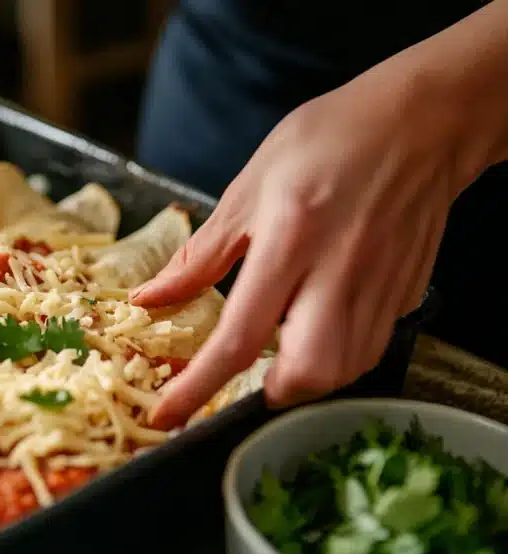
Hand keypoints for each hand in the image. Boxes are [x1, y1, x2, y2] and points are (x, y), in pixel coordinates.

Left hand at [130, 60, 487, 429]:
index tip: (168, 416)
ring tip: (281, 348)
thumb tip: (149, 299)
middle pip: (308, 372)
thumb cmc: (327, 141)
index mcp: (290, 240)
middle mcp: (338, 272)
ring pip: (345, 370)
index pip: (240, 337)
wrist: (418, 123)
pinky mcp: (406, 294)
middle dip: (270, 393)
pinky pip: (370, 349)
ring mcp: (379, 287)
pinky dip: (338, 358)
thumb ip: (200, 255)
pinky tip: (317, 328)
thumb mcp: (247, 188)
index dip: (199, 386)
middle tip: (246, 374)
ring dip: (305, 377)